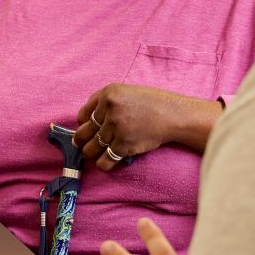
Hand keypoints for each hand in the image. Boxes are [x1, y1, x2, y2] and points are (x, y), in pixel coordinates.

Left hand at [74, 84, 218, 168]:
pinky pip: (104, 160)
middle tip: (83, 145)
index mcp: (108, 94)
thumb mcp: (125, 91)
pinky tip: (105, 162)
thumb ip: (103, 100)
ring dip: (91, 153)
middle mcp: (109, 110)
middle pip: (84, 132)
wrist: (172, 115)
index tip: (88, 129)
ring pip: (91, 148)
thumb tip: (84, 118)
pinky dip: (103, 164)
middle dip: (82, 140)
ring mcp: (116, 129)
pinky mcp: (124, 146)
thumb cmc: (150, 103)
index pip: (83, 114)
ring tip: (94, 154)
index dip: (84, 124)